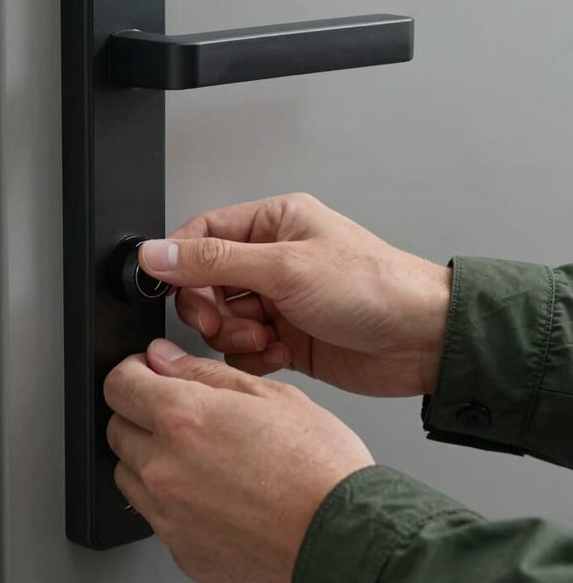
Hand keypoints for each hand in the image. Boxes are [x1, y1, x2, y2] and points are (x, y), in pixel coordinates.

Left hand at [104, 339, 372, 582]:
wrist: (347, 544)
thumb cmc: (321, 470)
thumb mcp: (271, 396)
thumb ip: (204, 372)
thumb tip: (163, 358)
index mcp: (183, 419)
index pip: (118, 384)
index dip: (133, 371)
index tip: (147, 374)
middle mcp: (165, 468)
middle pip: (116, 429)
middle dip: (140, 414)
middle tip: (182, 415)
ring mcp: (169, 516)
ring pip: (128, 475)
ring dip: (149, 459)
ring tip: (202, 458)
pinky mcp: (181, 553)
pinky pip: (157, 517)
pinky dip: (172, 502)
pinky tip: (213, 495)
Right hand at [139, 193, 451, 395]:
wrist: (425, 342)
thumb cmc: (375, 288)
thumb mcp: (286, 268)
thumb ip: (214, 261)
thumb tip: (157, 252)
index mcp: (274, 224)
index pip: (202, 233)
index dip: (181, 263)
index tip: (171, 290)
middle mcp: (274, 259)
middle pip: (206, 282)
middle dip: (210, 309)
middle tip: (224, 323)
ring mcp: (280, 300)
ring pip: (223, 320)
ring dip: (236, 337)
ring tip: (268, 338)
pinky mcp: (287, 337)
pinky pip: (244, 350)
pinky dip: (255, 358)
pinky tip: (283, 354)